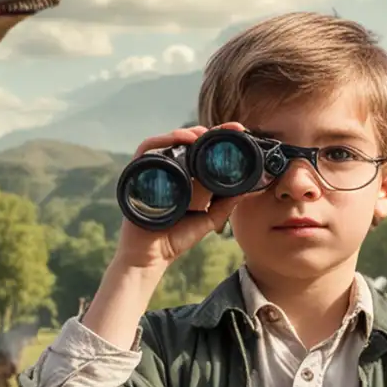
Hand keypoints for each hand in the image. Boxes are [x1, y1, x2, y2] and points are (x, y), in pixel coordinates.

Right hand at [112, 124, 245, 271]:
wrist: (151, 257)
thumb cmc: (174, 239)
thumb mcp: (208, 219)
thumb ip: (226, 204)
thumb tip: (248, 187)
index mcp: (186, 177)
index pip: (202, 150)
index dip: (220, 139)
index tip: (239, 132)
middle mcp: (170, 170)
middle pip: (187, 141)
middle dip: (209, 132)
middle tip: (230, 129)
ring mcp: (154, 170)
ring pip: (169, 140)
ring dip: (188, 132)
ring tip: (206, 133)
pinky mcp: (138, 173)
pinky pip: (147, 149)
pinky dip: (164, 139)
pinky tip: (183, 139)